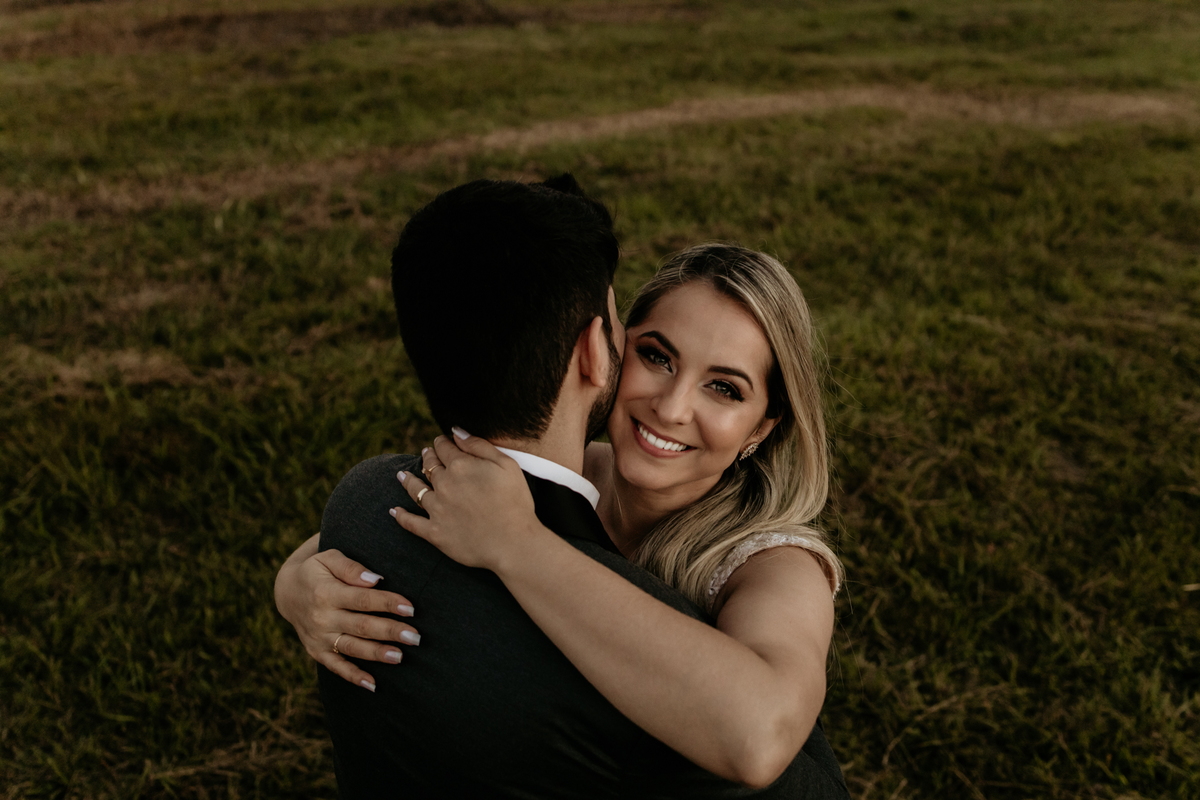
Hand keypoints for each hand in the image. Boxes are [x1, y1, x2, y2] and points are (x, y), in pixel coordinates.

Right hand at [274, 544, 419, 691]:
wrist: (286, 591)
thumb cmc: (316, 571)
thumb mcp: (328, 558)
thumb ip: (350, 568)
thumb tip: (375, 579)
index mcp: (326, 593)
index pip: (362, 599)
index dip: (387, 603)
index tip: (410, 608)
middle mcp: (322, 618)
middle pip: (361, 626)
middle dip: (390, 632)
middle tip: (415, 637)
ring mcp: (319, 638)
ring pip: (352, 648)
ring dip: (377, 654)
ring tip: (400, 657)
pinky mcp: (317, 652)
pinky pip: (336, 667)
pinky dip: (353, 676)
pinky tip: (372, 685)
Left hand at [391, 429, 545, 573]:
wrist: (512, 543)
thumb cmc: (516, 502)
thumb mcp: (507, 465)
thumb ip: (480, 445)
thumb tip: (456, 432)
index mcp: (461, 466)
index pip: (445, 447)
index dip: (442, 442)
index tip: (442, 440)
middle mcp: (444, 485)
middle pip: (429, 466)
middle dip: (428, 457)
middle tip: (426, 453)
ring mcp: (436, 509)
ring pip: (416, 490)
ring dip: (408, 480)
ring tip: (402, 475)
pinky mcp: (434, 532)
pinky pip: (411, 522)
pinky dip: (401, 516)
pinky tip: (394, 511)